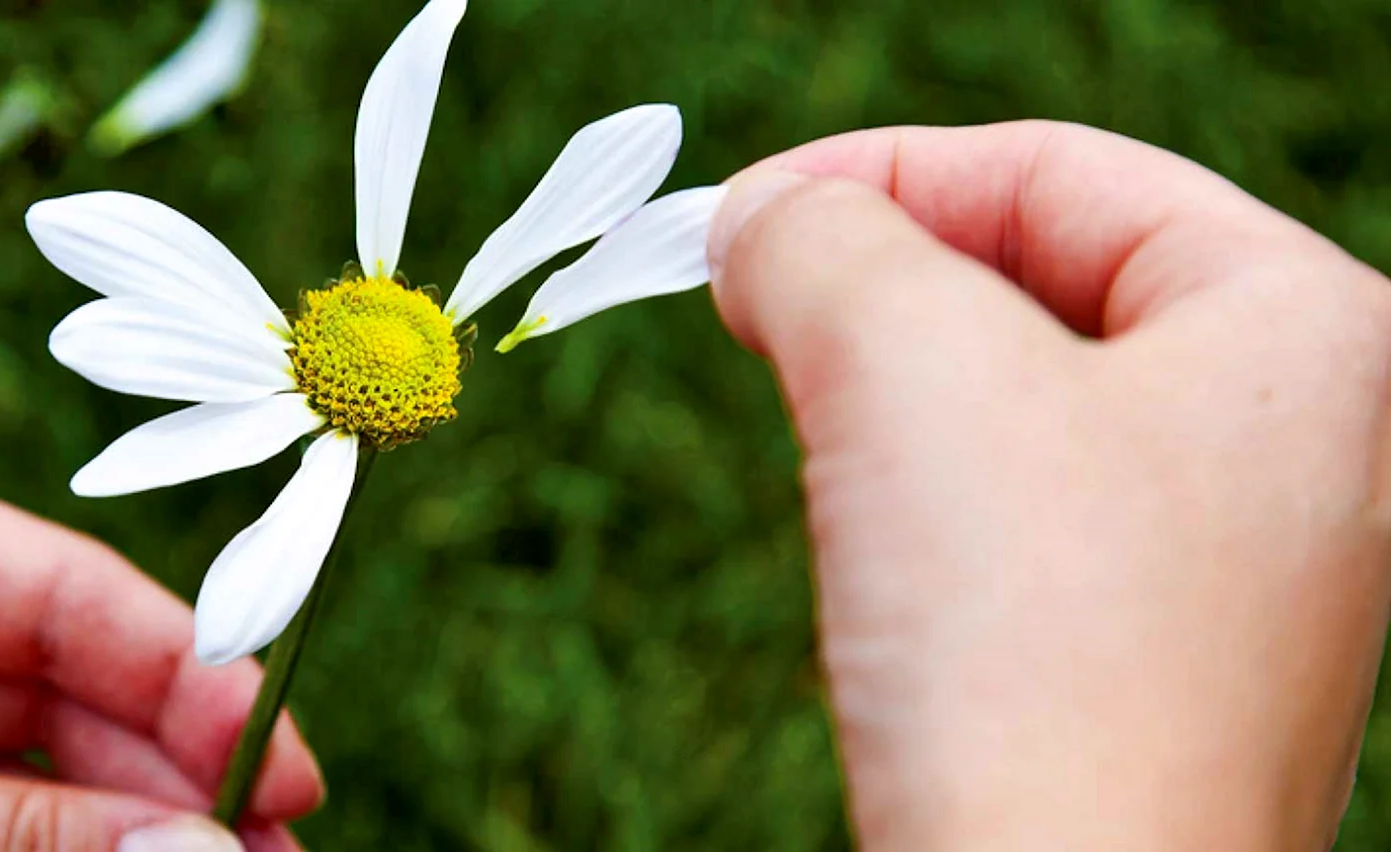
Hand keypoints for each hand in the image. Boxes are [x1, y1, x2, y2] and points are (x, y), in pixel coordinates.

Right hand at [707, 121, 1390, 849]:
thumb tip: (761, 226)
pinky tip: (871, 529)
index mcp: (1305, 332)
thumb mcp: (901, 361)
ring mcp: (1242, 563)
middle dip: (883, 280)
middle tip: (750, 301)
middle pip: (1051, 279)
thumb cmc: (1029, 647)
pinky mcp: (1162, 658)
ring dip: (894, 384)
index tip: (737, 217)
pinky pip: (1029, 511)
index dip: (880, 169)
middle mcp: (1305, 443)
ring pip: (1030, 399)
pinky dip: (926, 487)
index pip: (1063, 172)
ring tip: (809, 413)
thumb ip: (821, 236)